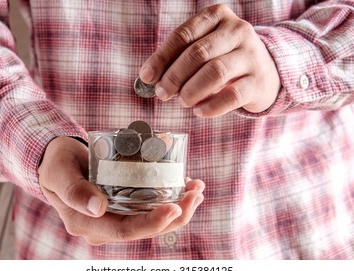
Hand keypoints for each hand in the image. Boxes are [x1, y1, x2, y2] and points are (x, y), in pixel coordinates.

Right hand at [38, 137, 204, 244]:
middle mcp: (106, 226)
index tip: (176, 207)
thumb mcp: (61, 173)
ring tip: (197, 189)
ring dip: (179, 207)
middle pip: (146, 227)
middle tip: (196, 193)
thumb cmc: (58, 165)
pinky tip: (184, 186)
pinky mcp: (125, 206)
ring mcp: (117, 217)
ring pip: (153, 220)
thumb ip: (75, 191)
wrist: (59, 162)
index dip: (153, 222)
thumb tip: (99, 209)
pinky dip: (170, 198)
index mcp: (88, 224)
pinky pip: (150, 208)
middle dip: (176, 214)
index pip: (126, 230)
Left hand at [139, 4, 280, 117]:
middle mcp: (237, 30)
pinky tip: (199, 111)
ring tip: (183, 102)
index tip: (147, 76)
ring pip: (214, 72)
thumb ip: (180, 58)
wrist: (267, 71)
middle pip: (197, 53)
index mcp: (217, 17)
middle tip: (162, 94)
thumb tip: (151, 79)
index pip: (183, 35)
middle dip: (174, 76)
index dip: (161, 58)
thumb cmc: (225, 59)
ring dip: (191, 91)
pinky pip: (231, 96)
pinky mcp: (259, 81)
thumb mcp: (204, 49)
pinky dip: (210, 106)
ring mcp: (251, 55)